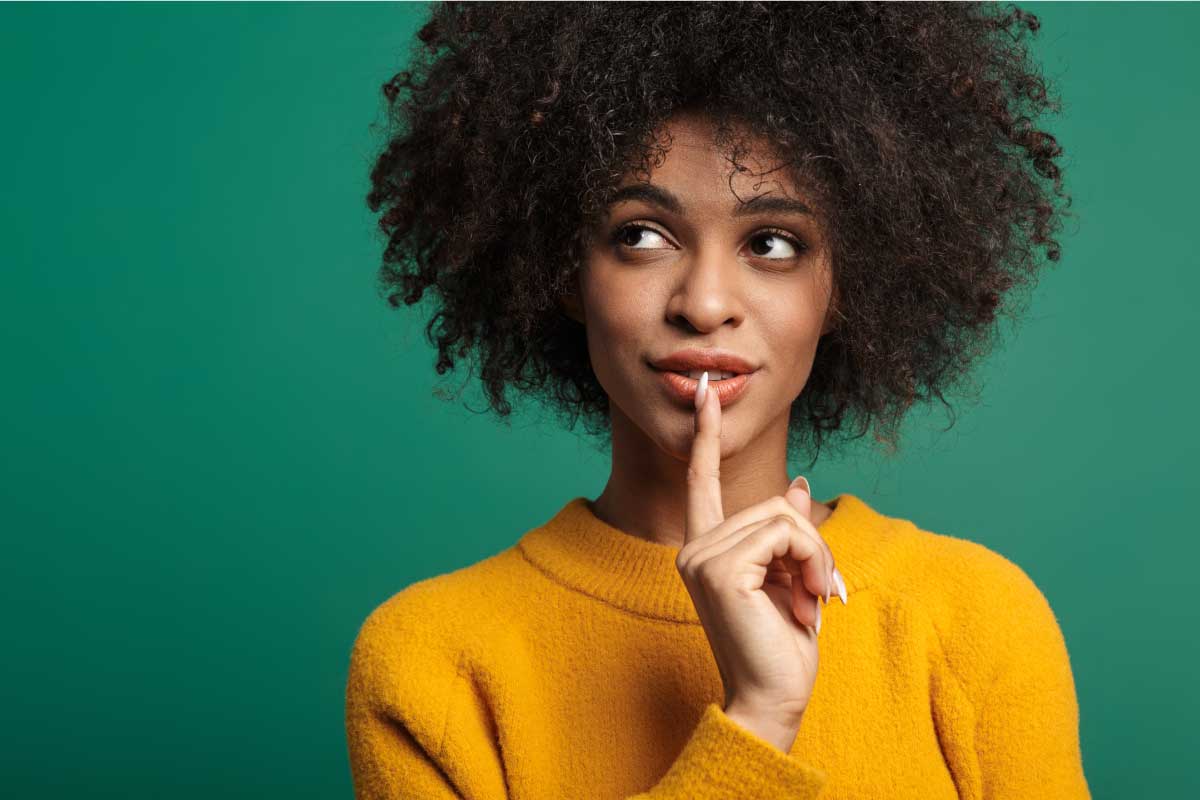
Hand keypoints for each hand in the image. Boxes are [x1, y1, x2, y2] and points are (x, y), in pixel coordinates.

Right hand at [675, 371, 840, 738]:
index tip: (706, 393)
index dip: (707, 438)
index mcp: (707, 548)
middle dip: (811, 546)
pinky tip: (808, 597)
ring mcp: (702, 556)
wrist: (774, 697)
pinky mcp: (720, 568)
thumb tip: (798, 485)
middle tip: (821, 592)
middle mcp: (695, 547)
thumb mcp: (794, 578)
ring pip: (783, 517)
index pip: (703, 481)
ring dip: (816, 557)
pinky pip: (785, 534)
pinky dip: (811, 562)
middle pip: (773, 504)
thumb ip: (790, 533)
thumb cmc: (782, 645)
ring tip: (815, 599)